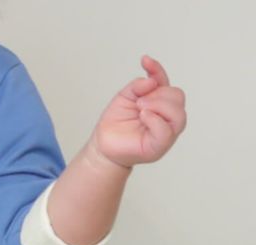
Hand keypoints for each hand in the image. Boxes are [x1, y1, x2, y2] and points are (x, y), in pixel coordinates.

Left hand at [88, 55, 186, 170]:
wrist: (103, 145)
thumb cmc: (115, 123)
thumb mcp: (124, 97)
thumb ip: (138, 86)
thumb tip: (152, 81)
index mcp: (159, 103)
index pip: (166, 83)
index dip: (157, 70)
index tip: (144, 61)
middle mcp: (166, 117)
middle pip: (178, 97)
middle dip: (159, 94)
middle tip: (139, 102)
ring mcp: (165, 132)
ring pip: (178, 114)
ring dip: (159, 105)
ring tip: (141, 108)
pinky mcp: (159, 146)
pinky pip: (167, 131)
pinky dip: (156, 120)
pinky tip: (143, 116)